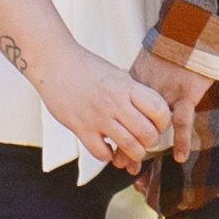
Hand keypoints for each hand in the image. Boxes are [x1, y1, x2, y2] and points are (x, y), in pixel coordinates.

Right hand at [29, 42, 182, 178]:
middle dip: (150, 142)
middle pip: (148, 134)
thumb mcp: (117, 75)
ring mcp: (98, 117)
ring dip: (134, 153)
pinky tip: (107, 148)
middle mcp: (115, 103)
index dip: (164, 122)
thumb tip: (152, 112)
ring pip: (129, 147)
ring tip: (130, 149)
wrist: (55, 62)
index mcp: (127, 87)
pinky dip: (108, 156)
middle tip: (144, 140)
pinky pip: (102, 154)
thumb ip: (134, 93)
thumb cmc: (86, 67)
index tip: (158, 124)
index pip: (159, 110)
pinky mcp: (80, 128)